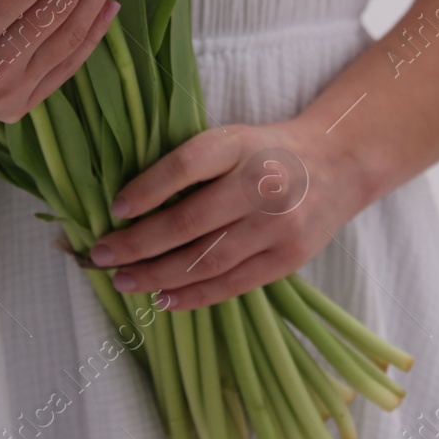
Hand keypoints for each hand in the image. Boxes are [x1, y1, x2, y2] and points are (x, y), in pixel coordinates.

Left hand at [87, 121, 376, 310]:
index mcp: (239, 144)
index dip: (147, 189)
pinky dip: (195, 295)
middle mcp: (260, 184)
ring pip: (206, 259)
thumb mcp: (231, 140)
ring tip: (124, 281)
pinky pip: (233, 283)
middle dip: (138, 243)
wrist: (337, 165)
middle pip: (189, 220)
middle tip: (101, 255)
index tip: (115, 209)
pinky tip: (163, 299)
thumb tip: (129, 207)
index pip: (185, 165)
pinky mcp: (288, 258)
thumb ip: (191, 165)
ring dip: (158, 275)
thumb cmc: (266, 153)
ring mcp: (277, 225)